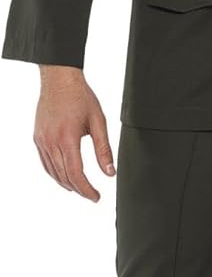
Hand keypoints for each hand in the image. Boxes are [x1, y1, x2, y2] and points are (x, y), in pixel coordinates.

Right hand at [34, 66, 115, 201]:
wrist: (59, 80)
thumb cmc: (80, 97)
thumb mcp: (98, 122)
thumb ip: (104, 149)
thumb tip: (110, 172)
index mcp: (67, 137)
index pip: (75, 173)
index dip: (86, 189)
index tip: (96, 197)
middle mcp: (51, 141)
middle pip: (64, 176)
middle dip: (79, 189)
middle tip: (92, 195)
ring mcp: (42, 140)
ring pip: (53, 172)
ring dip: (67, 184)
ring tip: (80, 189)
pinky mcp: (37, 138)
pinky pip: (45, 163)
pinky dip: (55, 174)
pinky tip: (65, 177)